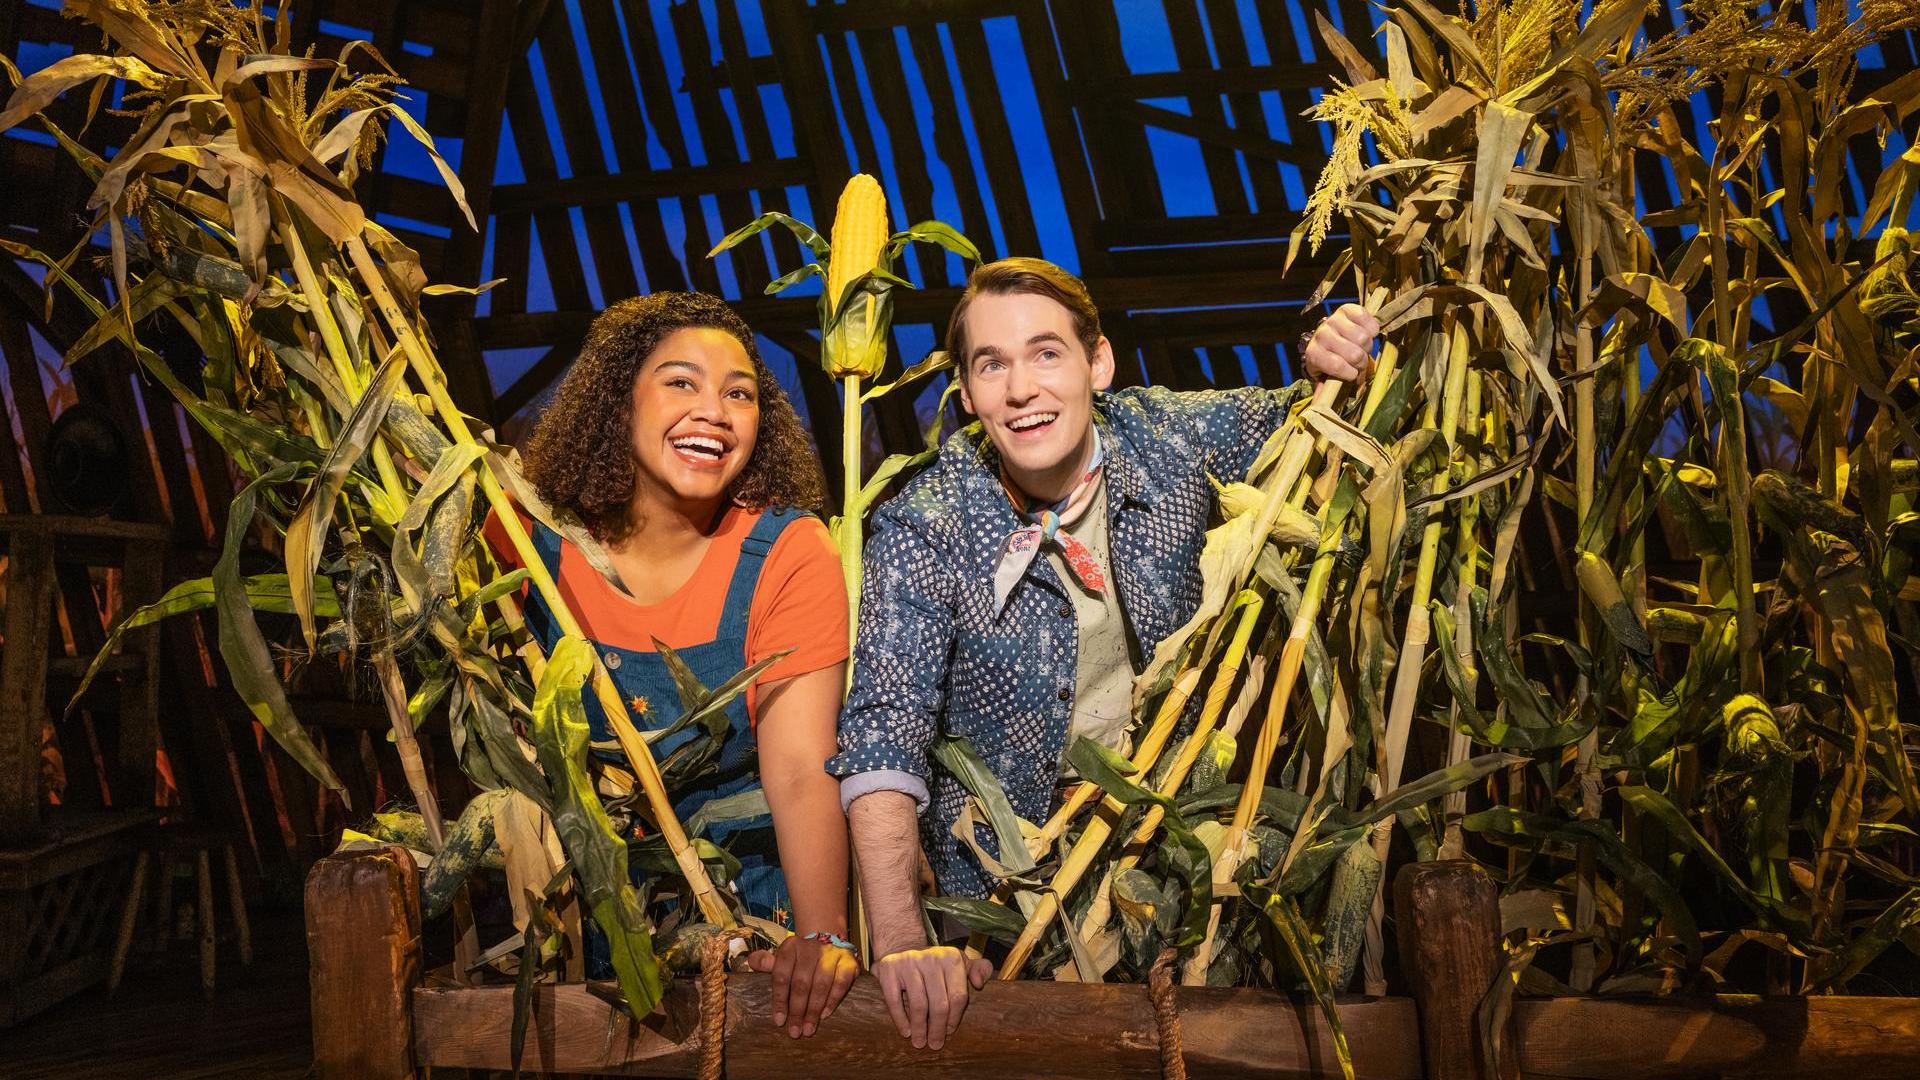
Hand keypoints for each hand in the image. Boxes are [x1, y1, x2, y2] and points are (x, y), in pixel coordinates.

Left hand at [746, 933, 860, 1038]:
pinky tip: (825, 1015)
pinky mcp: (848, 961)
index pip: (781, 975)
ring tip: (808, 1029)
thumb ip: (766, 962)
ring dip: (814, 1010)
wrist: (828, 938)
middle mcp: (810, 948)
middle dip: (797, 1010)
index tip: (779, 1021)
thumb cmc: (800, 957)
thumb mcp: (782, 957)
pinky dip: (832, 1000)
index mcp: (790, 947)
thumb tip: (752, 962)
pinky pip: (840, 983)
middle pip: (801, 983)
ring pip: (821, 984)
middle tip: (795, 1031)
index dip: (779, 1000)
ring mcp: (831, 953)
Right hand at [871, 945, 992, 1049]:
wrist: (902, 948)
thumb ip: (979, 969)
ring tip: (920, 1042)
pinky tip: (906, 1031)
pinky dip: (900, 1019)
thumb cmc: (936, 964)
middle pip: (939, 1003)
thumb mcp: (960, 962)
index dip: (955, 1018)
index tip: (950, 1031)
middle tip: (935, 1044)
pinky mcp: (889, 968)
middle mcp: (931, 957)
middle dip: (938, 1028)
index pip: (958, 995)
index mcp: (952, 957)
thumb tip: (979, 983)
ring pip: (918, 1004)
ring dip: (920, 1028)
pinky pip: (895, 1000)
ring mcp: (908, 961)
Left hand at [1303, 303, 1380, 383]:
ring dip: (1367, 347)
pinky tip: (1366, 334)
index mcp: (1314, 353)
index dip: (1349, 374)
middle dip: (1361, 362)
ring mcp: (1334, 319)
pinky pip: (1369, 320)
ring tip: (1361, 349)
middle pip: (1355, 353)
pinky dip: (1372, 329)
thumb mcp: (1324, 378)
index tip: (1350, 375)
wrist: (1328, 337)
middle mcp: (1321, 334)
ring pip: (1364, 338)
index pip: (1337, 365)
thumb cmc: (1329, 362)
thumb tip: (1321, 408)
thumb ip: (1324, 391)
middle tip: (1357, 363)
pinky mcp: (1348, 309)